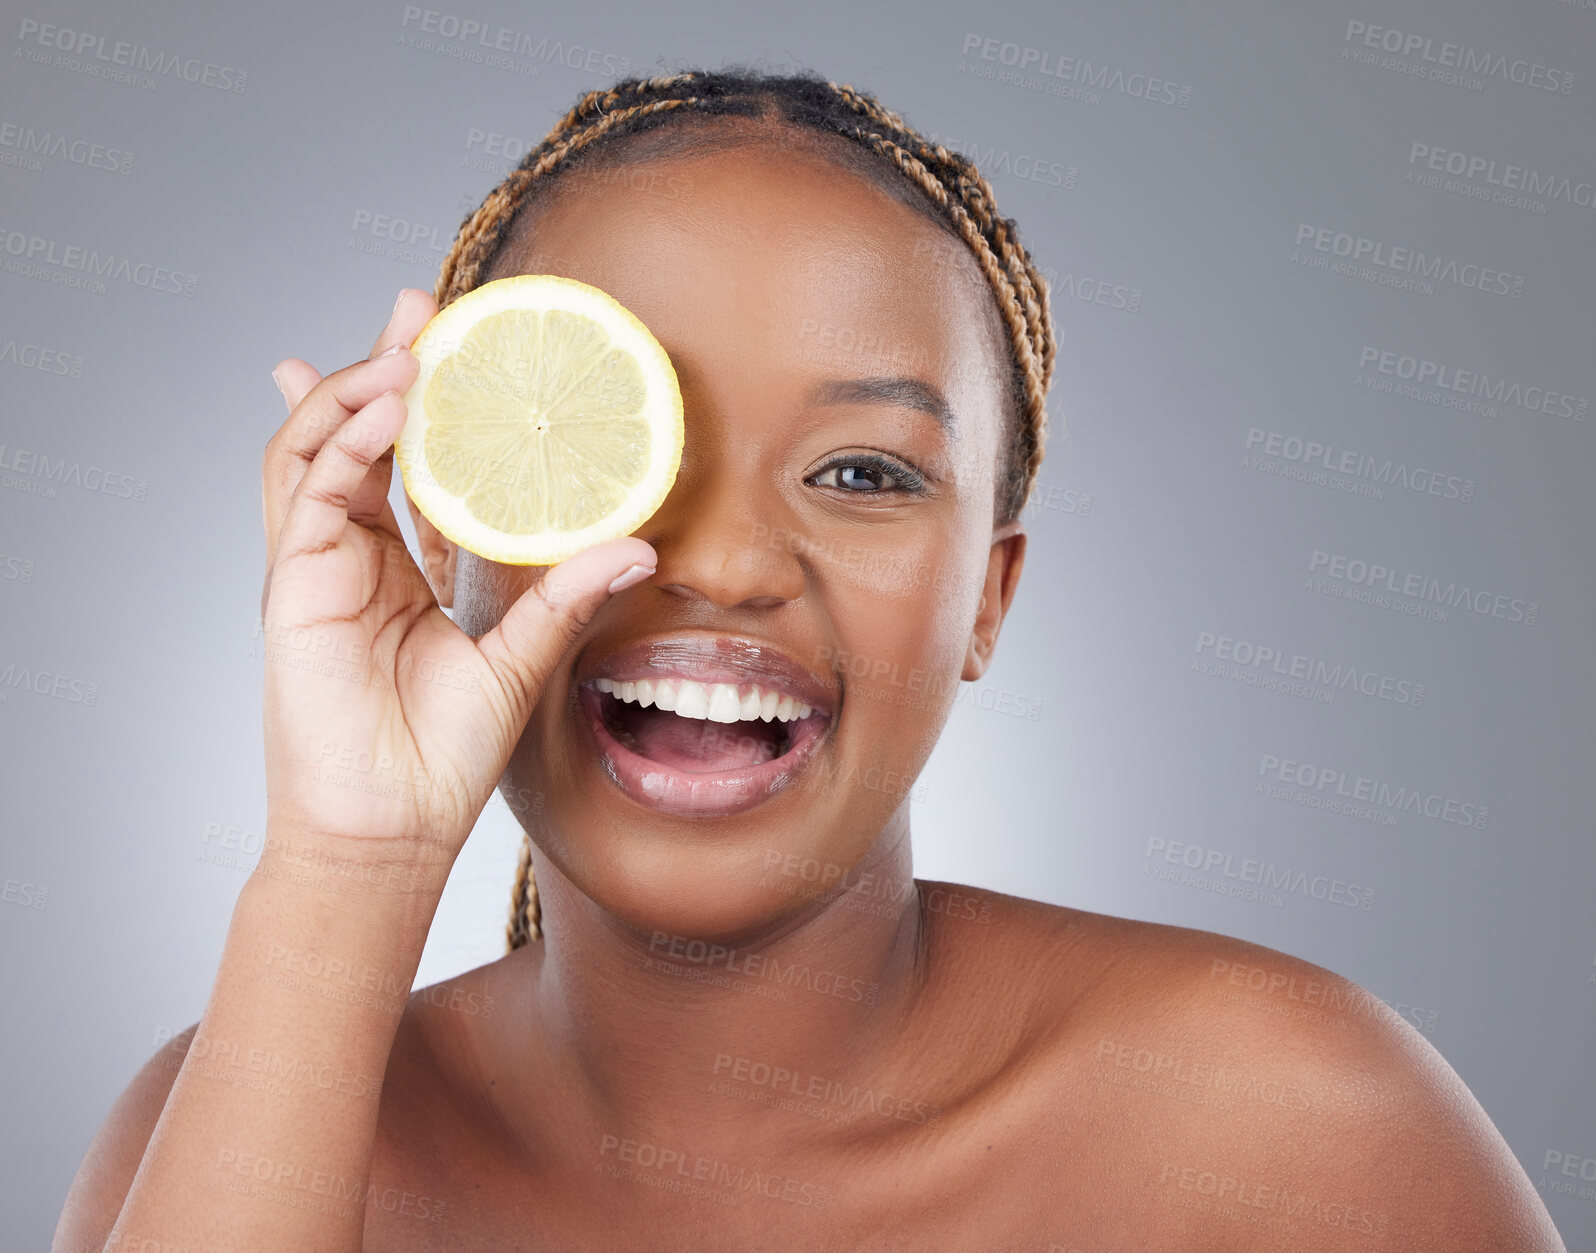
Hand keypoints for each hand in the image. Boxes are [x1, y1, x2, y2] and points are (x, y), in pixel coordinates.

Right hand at [259, 288, 654, 866]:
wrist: (388, 831)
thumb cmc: (440, 757)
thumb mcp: (519, 658)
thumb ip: (566, 596)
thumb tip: (638, 544)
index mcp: (397, 567)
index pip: (407, 462)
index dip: (425, 402)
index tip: (454, 345)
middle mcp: (351, 554)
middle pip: (355, 435)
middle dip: (382, 366)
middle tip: (419, 307)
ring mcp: (315, 565)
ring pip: (317, 446)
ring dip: (357, 388)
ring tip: (409, 344)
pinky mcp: (293, 584)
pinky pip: (310, 491)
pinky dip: (344, 440)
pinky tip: (390, 407)